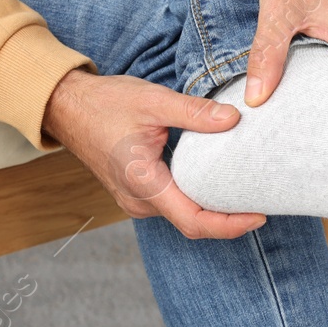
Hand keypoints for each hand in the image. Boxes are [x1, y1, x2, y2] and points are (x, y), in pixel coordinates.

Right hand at [42, 69, 262, 239]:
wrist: (65, 107)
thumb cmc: (103, 103)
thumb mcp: (152, 101)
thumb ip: (194, 113)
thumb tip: (235, 120)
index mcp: (144, 184)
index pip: (194, 221)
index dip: (230, 225)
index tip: (258, 215)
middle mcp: (140, 201)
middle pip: (193, 223)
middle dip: (229, 218)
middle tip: (262, 200)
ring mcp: (136, 201)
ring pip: (183, 216)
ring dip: (213, 208)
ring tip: (245, 191)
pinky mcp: (138, 194)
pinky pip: (174, 205)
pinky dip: (197, 198)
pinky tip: (218, 182)